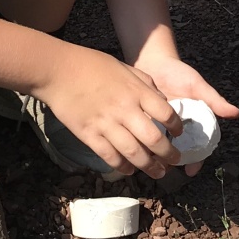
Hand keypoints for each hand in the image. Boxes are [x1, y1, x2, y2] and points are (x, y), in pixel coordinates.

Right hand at [35, 48, 181, 177]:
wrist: (58, 70)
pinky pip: (110, 156)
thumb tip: (162, 99)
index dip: (176, 127)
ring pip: (134, 153)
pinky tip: (129, 170)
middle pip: (154, 139)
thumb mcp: (125, 67)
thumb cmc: (92, 65)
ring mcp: (106, 124)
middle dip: (168, 154)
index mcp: (136, 91)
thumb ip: (145, 83)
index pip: (166, 113)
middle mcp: (125, 110)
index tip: (179, 134)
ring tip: (158, 172)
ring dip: (149, 166)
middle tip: (175, 161)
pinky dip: (122, 167)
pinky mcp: (89, 134)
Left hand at [134, 53, 238, 173]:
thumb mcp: (197, 86)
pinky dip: (141, 143)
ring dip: (156, 156)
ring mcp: (159, 127)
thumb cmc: (179, 74)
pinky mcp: (143, 122)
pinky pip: (143, 137)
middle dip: (172, 163)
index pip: (198, 149)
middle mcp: (177, 130)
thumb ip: (214, 100)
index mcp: (192, 125)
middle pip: (178, 153)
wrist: (154, 62)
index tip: (190, 170)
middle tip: (166, 167)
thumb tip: (236, 113)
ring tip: (151, 160)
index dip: (196, 161)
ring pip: (160, 149)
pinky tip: (137, 147)